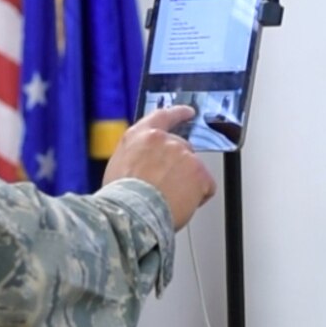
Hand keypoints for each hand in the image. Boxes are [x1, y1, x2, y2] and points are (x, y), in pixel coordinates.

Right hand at [103, 105, 214, 229]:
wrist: (132, 214)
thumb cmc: (121, 198)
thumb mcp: (118, 166)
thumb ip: (137, 156)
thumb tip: (146, 163)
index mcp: (140, 136)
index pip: (163, 116)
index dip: (178, 113)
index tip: (188, 112)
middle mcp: (163, 140)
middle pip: (182, 148)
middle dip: (180, 166)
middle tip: (167, 187)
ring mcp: (183, 154)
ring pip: (194, 169)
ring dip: (187, 184)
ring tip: (169, 199)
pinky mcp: (198, 171)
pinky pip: (206, 186)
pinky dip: (199, 197)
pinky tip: (181, 204)